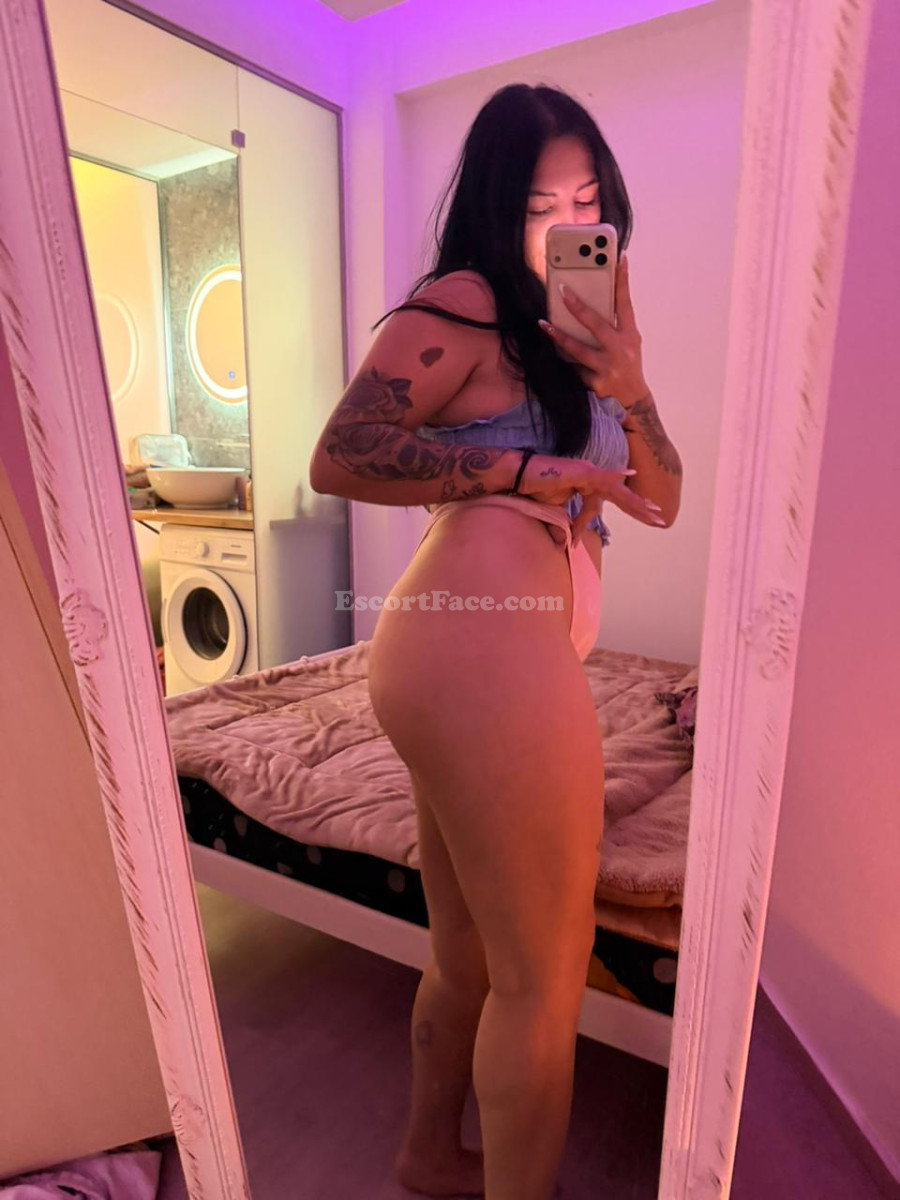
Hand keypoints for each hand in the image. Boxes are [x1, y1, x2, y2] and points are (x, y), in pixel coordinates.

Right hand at [518, 454, 663, 543]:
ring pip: (617, 490)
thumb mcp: (553, 511)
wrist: (519, 474)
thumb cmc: (533, 488)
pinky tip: (631, 476)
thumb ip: (563, 524)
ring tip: (654, 511)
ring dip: (636, 502)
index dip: (605, 519)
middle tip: (660, 519)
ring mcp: (588, 473)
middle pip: (621, 496)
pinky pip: (602, 476)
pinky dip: (616, 477)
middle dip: (641, 508)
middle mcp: (592, 477)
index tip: (599, 536)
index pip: (604, 504)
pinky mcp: (582, 472)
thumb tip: (564, 545)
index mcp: (587, 485)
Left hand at [538, 253, 647, 409]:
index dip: (623, 281)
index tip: (619, 258)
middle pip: (597, 325)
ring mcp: (608, 368)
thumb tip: (588, 304)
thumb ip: (614, 326)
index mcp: (630, 335)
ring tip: (544, 325)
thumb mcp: (628, 343)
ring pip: (578, 349)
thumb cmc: (627, 364)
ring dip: (559, 336)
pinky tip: (553, 355)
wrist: (633, 399)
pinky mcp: (596, 383)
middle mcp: (621, 350)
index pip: (626, 304)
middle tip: (563, 291)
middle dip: (578, 308)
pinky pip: (574, 368)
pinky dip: (565, 361)